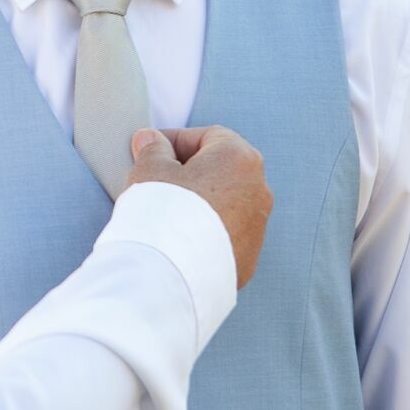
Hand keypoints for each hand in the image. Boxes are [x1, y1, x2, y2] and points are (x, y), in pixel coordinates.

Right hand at [124, 125, 271, 287]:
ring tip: (165, 213)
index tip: (151, 150)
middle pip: (219, 169)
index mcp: (239, 157)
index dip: (174, 140)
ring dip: (198, 203)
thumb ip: (153, 148)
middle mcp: (258, 189)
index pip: (207, 136)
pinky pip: (225, 233)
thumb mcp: (150, 168)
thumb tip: (151, 140)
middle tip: (156, 180)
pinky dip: (205, 231)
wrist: (173, 273)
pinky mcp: (249, 256)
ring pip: (224, 203)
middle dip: (188, 171)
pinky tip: (177, 238)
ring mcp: (257, 226)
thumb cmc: (164, 212)